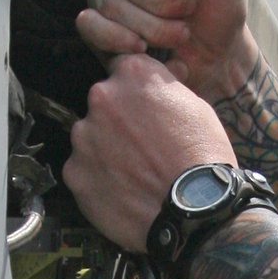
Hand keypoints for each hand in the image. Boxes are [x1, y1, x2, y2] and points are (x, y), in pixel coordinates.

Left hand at [63, 54, 236, 251]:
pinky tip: (124, 189)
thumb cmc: (202, 158)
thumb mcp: (197, 107)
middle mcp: (102, 98)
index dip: (137, 90)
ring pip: (91, 137)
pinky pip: (83, 169)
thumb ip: (167, 89)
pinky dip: (98, 177)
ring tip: (135, 172)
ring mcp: (84, 136)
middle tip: (144, 145)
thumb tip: (163, 76)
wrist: (194, 210)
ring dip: (107, 148)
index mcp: (134, 75)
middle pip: (104, 103)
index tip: (145, 106)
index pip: (123, 68)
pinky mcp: (75, 172)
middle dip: (120, 119)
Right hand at [77, 0, 258, 101]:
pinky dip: (120, 41)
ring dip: (152, 27)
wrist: (216, 48)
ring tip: (181, 31)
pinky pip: (89, 26)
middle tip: (189, 9)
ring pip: (108, 3)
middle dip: (162, 1)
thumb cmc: (221, 0)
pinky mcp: (95, 20)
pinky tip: (146, 48)